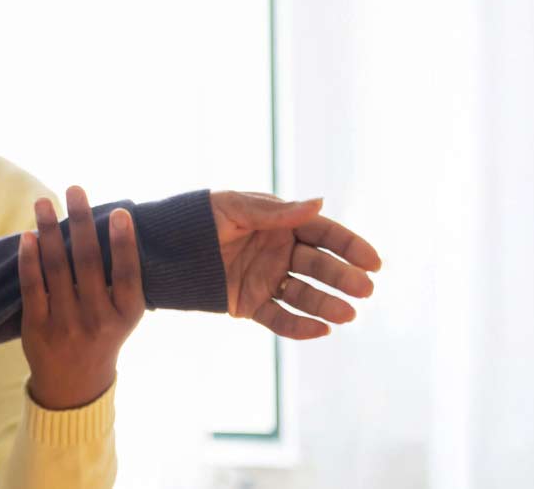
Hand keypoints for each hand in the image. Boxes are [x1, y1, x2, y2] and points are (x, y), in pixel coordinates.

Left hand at [16, 186, 145, 409]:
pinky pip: (32, 287)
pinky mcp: (37, 328)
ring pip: (57, 269)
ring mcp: (66, 325)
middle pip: (88, 263)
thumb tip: (114, 221)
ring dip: (50, 231)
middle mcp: (98, 320)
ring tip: (44, 202)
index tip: (120, 211)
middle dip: (81, 222)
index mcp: (126, 315)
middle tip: (74, 189)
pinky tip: (28, 235)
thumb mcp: (123, 314)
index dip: (124, 243)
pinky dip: (29, 259)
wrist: (74, 384)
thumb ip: (120, 278)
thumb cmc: (103, 334)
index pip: (127, 274)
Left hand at [211, 191, 381, 338]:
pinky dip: (300, 326)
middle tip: (365, 290)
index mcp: (280, 223)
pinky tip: (322, 330)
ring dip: (327, 304)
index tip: (374, 262)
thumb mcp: (235, 209)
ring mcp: (266, 279)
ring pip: (304, 294)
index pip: (324, 234)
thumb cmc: (198, 218)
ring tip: (348, 314)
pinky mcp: (250, 305)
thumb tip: (320, 202)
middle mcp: (279, 252)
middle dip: (344, 278)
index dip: (350, 247)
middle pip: (319, 266)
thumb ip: (276, 213)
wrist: (159, 251)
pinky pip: (279, 318)